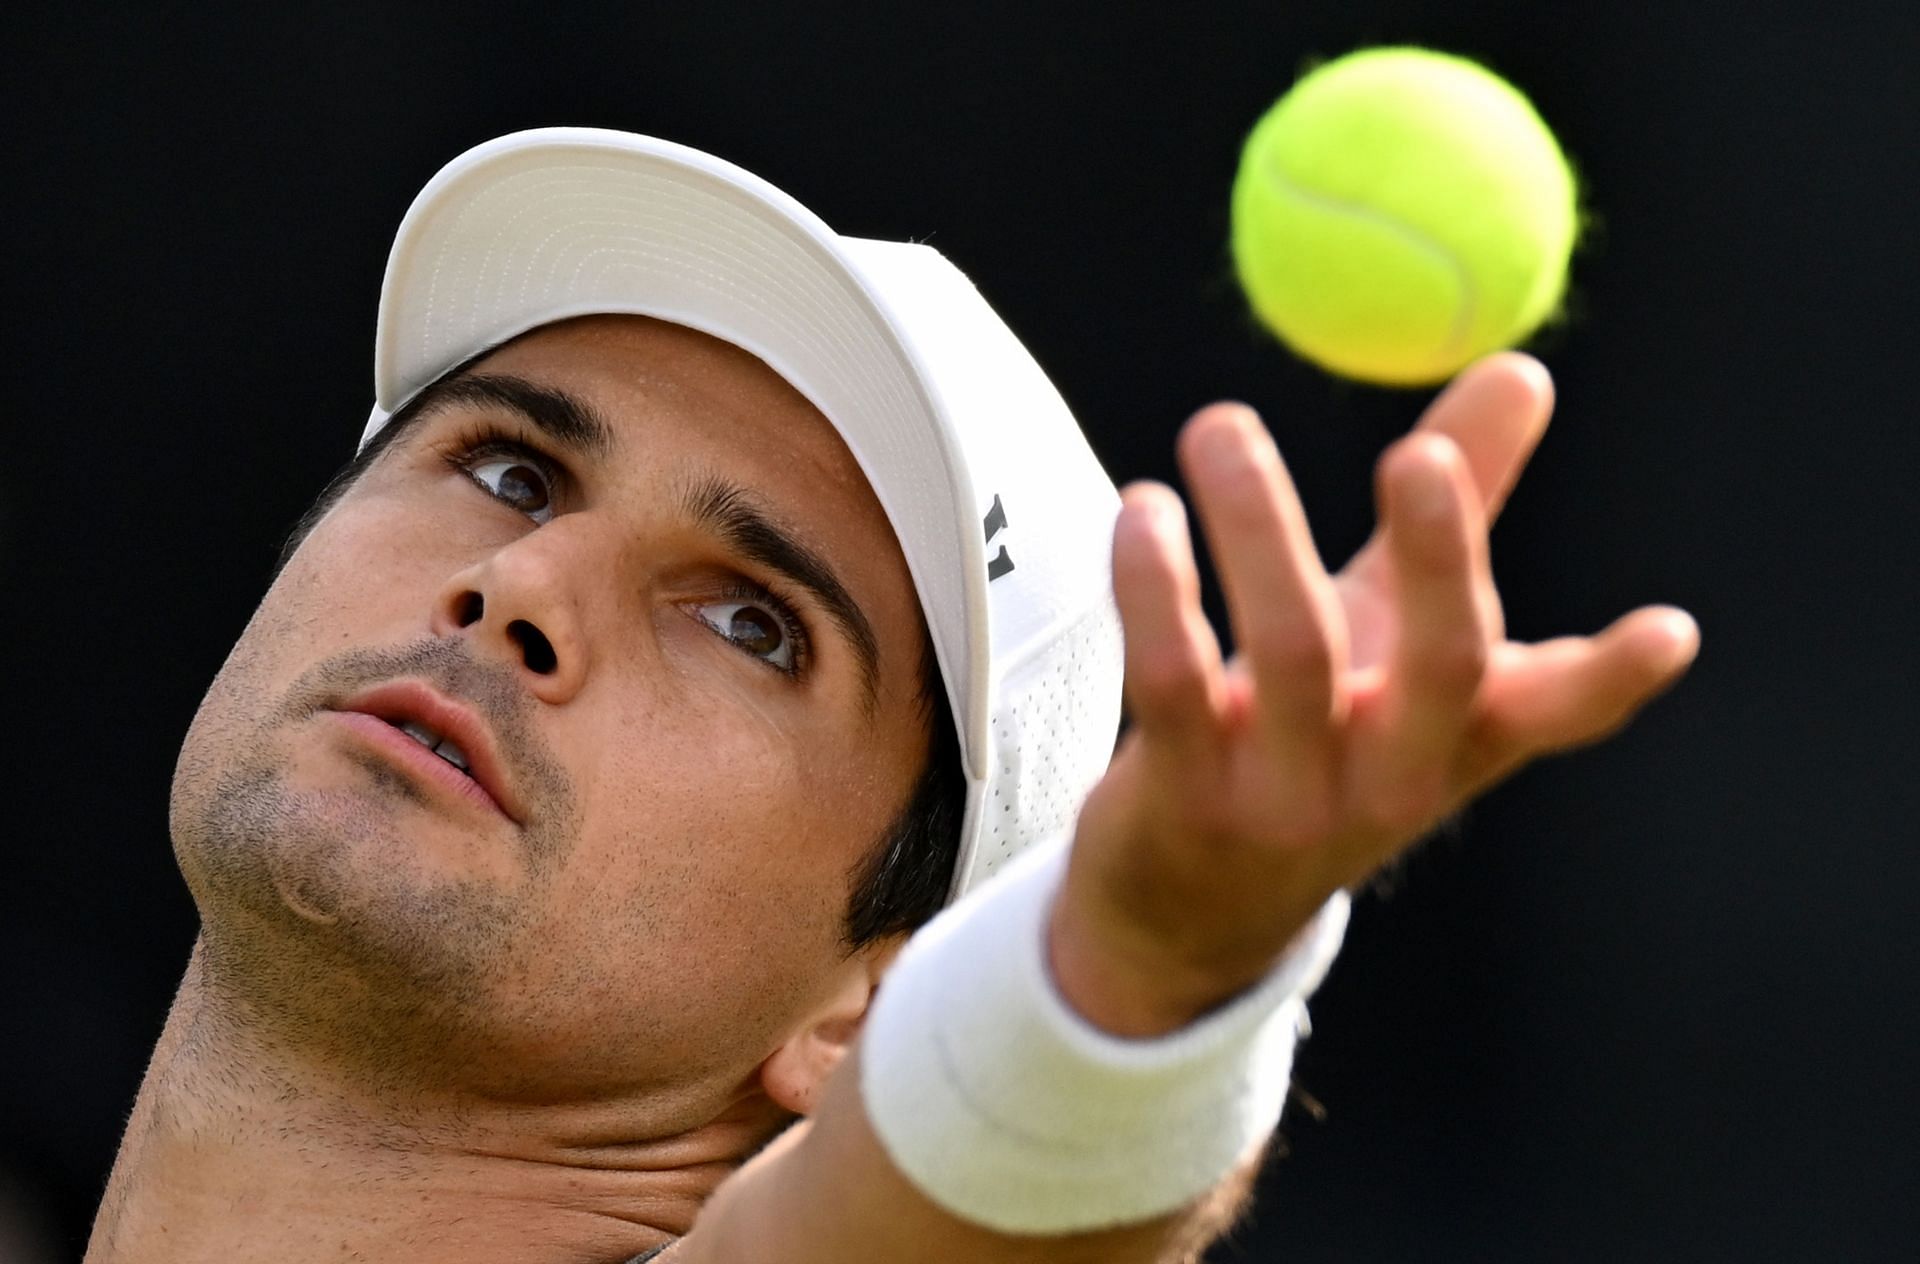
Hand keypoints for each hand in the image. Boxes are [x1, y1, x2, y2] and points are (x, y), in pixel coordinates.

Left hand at [1051, 353, 1699, 1036]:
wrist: (1187, 907)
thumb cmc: (1309, 737)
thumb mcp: (1388, 634)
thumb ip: (1450, 506)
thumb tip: (1524, 369)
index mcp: (1457, 736)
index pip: (1556, 712)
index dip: (1614, 678)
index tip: (1667, 631)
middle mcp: (1387, 775)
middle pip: (1438, 668)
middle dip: (1440, 560)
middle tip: (1418, 455)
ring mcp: (1286, 795)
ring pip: (1291, 655)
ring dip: (1258, 527)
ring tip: (1221, 425)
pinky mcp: (1183, 795)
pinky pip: (1171, 683)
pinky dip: (1157, 591)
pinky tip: (1145, 508)